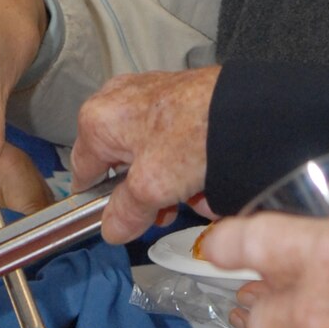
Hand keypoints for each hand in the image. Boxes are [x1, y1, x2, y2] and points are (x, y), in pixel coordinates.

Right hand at [70, 67, 218, 243]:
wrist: (245, 108)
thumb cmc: (193, 132)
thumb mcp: (150, 187)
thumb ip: (125, 213)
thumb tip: (112, 228)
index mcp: (98, 119)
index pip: (83, 172)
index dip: (98, 203)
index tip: (117, 221)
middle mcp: (119, 102)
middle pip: (121, 166)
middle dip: (145, 196)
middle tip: (163, 213)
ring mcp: (150, 98)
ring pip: (151, 157)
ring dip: (169, 185)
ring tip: (194, 198)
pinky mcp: (179, 100)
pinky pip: (173, 144)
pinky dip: (186, 165)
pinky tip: (206, 180)